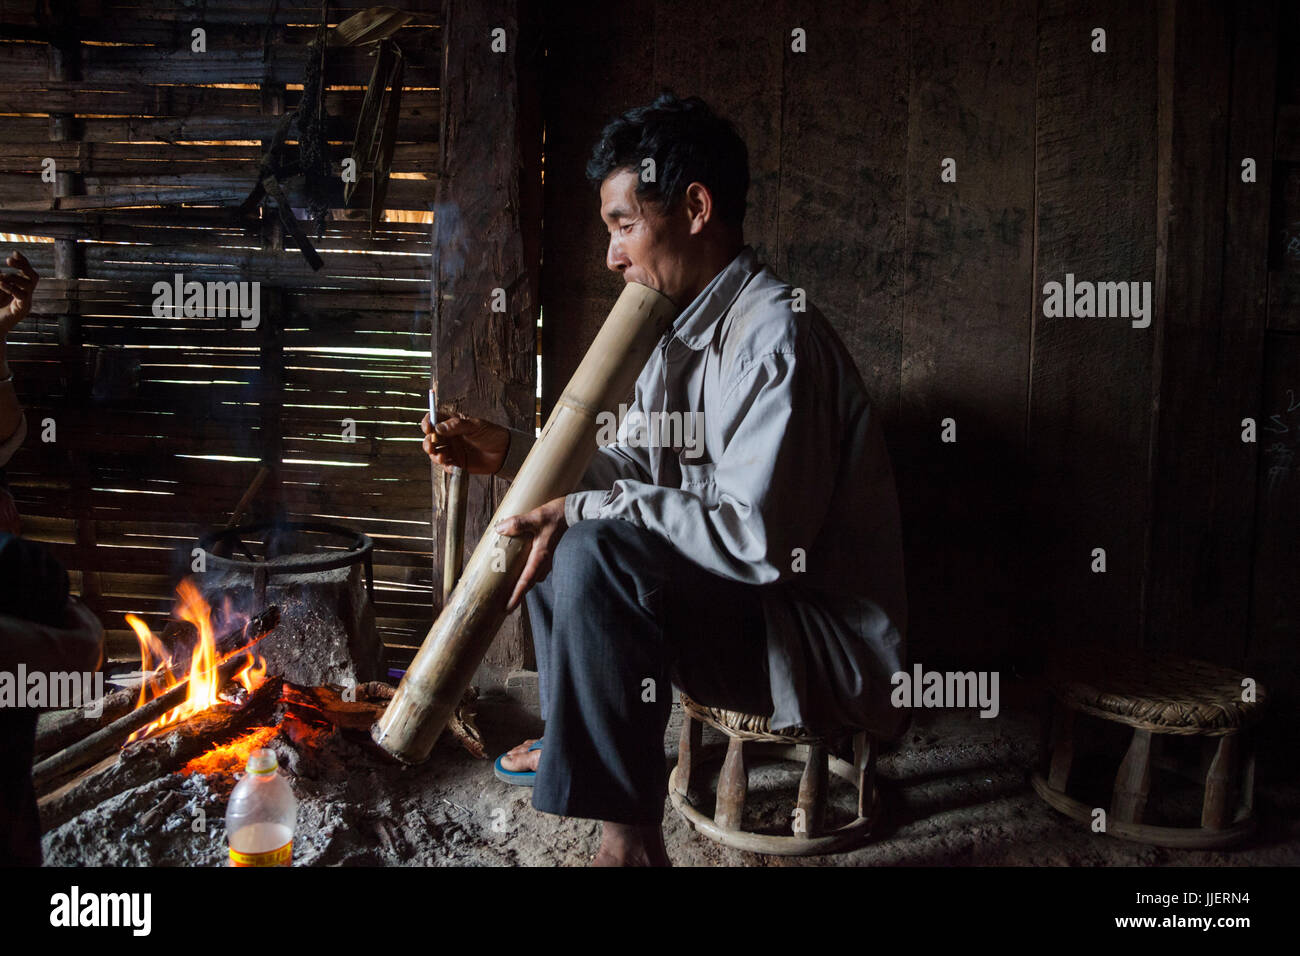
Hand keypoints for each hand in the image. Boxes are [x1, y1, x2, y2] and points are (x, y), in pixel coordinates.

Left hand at [0, 251, 38, 337]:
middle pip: (34, 277)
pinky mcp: (21, 310)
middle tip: (8, 260)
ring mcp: (26, 303)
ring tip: (0, 277)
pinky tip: (1, 284)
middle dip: (23, 266)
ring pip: (29, 285)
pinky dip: (12, 288)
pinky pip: (22, 296)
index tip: (15, 253)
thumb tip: (0, 270)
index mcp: (21, 290)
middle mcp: (26, 296)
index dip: (24, 262)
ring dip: (13, 277)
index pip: (28, 273)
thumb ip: (0, 281)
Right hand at [421, 411, 509, 474]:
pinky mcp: (457, 463)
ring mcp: (452, 450)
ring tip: (441, 456)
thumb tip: (438, 428)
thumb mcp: (475, 426)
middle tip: (431, 445)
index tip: (428, 427)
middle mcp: (449, 436)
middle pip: (431, 438)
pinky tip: (452, 466)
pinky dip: (446, 466)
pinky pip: (446, 465)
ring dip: (434, 455)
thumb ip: (457, 426)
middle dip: (428, 442)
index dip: (428, 422)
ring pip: (435, 452)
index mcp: (452, 423)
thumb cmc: (491, 434)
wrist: (504, 451)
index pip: (434, 420)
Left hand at [495, 496, 567, 611]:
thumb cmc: (558, 515)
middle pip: (529, 582)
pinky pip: (537, 568)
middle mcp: (545, 561)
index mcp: (540, 556)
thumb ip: (519, 523)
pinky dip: (528, 572)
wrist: (577, 512)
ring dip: (523, 583)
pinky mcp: (549, 553)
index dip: (516, 595)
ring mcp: (548, 558)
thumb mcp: (537, 517)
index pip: (526, 581)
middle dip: (517, 594)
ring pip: (534, 576)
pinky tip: (520, 566)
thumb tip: (500, 529)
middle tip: (505, 604)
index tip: (508, 608)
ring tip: (510, 586)